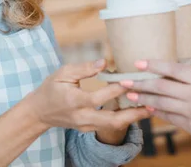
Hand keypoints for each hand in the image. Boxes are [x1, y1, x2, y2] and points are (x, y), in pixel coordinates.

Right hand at [27, 59, 150, 140]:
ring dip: (132, 118)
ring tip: (150, 109)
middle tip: (151, 103)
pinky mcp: (88, 129)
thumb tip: (104, 62)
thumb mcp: (63, 73)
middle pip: (112, 120)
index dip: (117, 88)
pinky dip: (123, 119)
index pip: (100, 96)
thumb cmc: (51, 88)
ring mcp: (85, 126)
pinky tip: (135, 111)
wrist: (39, 112)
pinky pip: (109, 126)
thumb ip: (84, 68)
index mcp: (74, 100)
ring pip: (113, 126)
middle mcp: (81, 116)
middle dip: (134, 112)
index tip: (132, 79)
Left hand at [120, 59, 190, 152]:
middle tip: (124, 80)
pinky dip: (157, 112)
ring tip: (131, 94)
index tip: (138, 62)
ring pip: (161, 102)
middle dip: (140, 82)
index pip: (173, 68)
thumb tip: (175, 73)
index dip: (154, 64)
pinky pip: (169, 117)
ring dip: (143, 98)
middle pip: (161, 85)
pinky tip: (147, 108)